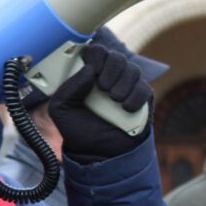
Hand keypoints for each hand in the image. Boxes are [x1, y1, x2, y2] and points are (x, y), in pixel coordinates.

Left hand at [48, 43, 150, 160]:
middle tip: (104, 87)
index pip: (95, 51)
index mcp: (88, 75)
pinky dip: (135, 96)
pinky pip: (144, 87)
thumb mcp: (61, 109)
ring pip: (132, 69)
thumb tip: (89, 69)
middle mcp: (108, 77)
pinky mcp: (142, 99)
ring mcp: (126, 86)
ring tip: (114, 99)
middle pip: (116, 56)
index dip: (96, 55)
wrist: (99, 154)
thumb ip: (68, 87)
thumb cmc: (79, 129)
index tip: (93, 69)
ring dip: (123, 83)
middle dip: (111, 69)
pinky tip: (125, 108)